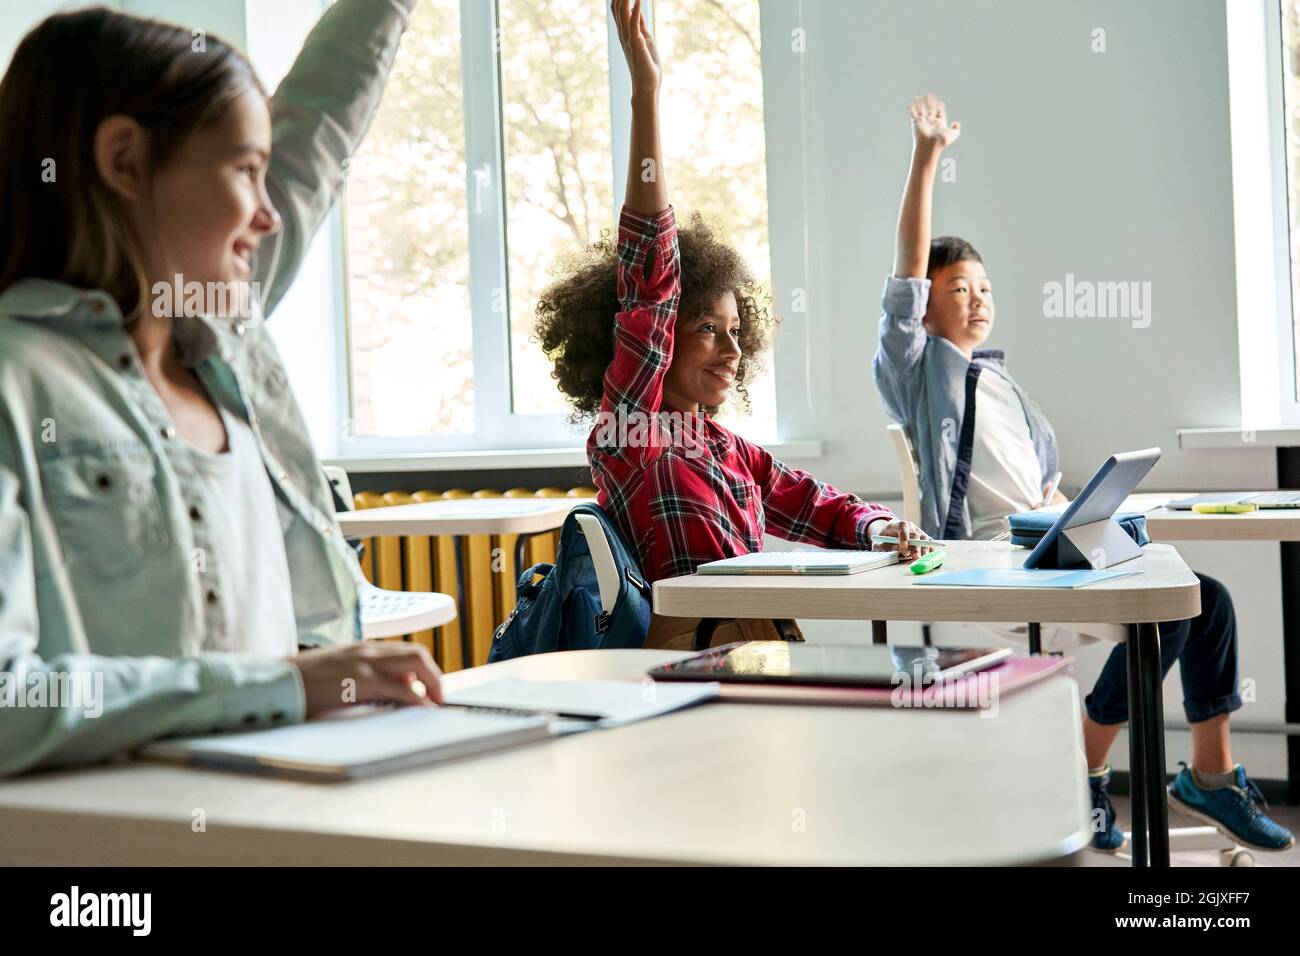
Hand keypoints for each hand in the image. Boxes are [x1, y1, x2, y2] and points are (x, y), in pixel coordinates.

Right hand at [290, 643, 443, 717]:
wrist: (275, 683)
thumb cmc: (300, 685)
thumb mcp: (336, 675)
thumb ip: (361, 680)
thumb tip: (386, 695)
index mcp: (361, 649)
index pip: (404, 652)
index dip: (423, 671)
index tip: (429, 689)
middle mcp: (367, 650)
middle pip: (417, 654)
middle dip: (434, 677)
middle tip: (438, 698)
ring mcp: (365, 662)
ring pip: (415, 663)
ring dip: (432, 684)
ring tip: (435, 705)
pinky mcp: (360, 679)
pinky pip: (400, 687)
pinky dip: (417, 699)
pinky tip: (422, 710)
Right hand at [612, 0, 660, 95]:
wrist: (647, 86)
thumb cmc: (647, 64)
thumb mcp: (645, 39)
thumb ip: (640, 24)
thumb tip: (638, 9)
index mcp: (625, 32)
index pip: (618, 8)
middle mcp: (623, 34)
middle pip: (617, 7)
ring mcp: (629, 40)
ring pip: (623, 14)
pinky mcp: (637, 45)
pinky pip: (634, 26)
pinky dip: (636, 11)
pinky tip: (638, 0)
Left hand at [868, 516, 933, 560]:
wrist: (888, 534)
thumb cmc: (882, 540)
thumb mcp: (878, 544)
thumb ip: (885, 547)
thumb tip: (897, 550)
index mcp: (896, 524)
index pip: (902, 526)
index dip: (904, 536)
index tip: (903, 546)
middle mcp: (909, 526)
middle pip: (915, 534)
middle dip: (915, 547)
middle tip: (915, 557)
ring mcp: (917, 531)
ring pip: (924, 538)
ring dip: (924, 549)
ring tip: (923, 559)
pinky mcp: (923, 538)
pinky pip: (929, 542)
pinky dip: (931, 549)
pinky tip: (931, 556)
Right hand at [907, 93, 960, 153]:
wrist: (930, 145)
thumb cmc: (942, 141)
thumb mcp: (954, 134)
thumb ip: (956, 129)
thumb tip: (957, 123)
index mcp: (939, 123)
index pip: (939, 112)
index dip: (939, 107)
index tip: (939, 103)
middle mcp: (931, 122)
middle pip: (930, 109)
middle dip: (930, 102)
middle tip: (929, 95)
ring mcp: (923, 121)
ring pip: (921, 109)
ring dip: (921, 102)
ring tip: (919, 96)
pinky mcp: (916, 122)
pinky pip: (913, 113)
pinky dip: (912, 107)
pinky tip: (912, 101)